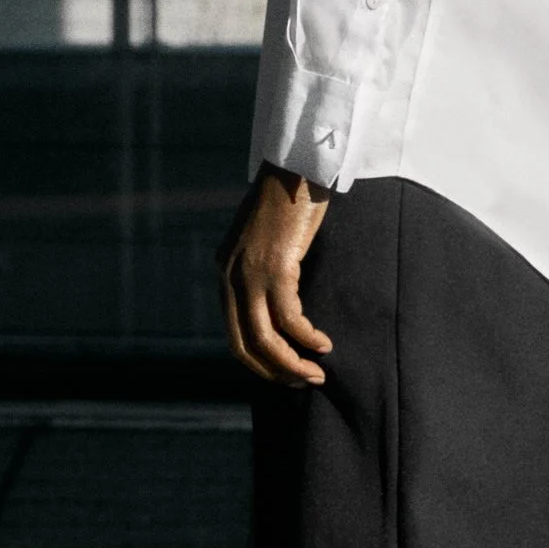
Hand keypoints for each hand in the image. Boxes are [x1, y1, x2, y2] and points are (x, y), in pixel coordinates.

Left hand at [219, 165, 334, 385]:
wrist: (296, 165)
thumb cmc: (288, 200)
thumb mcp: (264, 240)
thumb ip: (262, 268)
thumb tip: (279, 301)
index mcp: (225, 272)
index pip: (234, 333)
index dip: (260, 362)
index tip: (286, 371)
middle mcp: (230, 276)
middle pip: (245, 345)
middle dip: (275, 371)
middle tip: (303, 382)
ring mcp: (250, 273)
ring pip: (266, 339)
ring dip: (292, 364)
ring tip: (316, 374)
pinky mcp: (276, 267)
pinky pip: (290, 318)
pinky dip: (307, 338)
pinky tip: (323, 344)